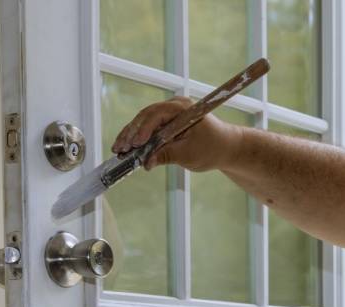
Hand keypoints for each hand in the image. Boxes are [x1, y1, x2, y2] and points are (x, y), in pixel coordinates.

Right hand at [110, 96, 242, 171]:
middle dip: (131, 134)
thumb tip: (146, 163)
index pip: (157, 114)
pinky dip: (139, 139)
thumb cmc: (213, 148)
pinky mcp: (167, 123)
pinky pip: (149, 128)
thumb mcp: (189, 154)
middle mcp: (174, 106)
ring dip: (131, 136)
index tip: (135, 144)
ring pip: (144, 122)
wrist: (226, 148)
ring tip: (118, 150)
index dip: (143, 129)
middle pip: (146, 117)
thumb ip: (166, 156)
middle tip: (119, 149)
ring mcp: (170, 114)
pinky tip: (127, 149)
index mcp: (183, 108)